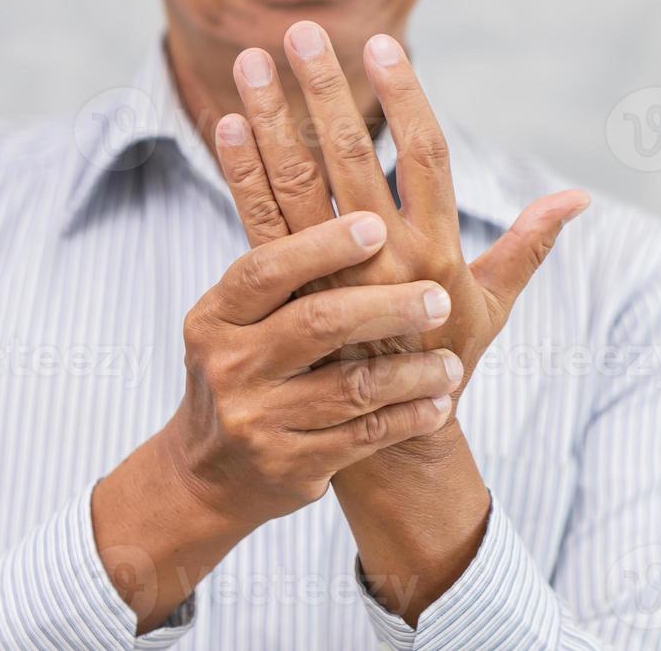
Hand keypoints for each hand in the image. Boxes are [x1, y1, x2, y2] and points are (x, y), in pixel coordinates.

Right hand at [92, 212, 461, 632]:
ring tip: (451, 363)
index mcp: (217, 317)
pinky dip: (407, 418)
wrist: (208, 473)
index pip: (268, 269)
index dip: (322, 246)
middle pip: (317, 323)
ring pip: (351, 387)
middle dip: (387, 308)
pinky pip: (363, 437)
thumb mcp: (238, 318)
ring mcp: (256, 419)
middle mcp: (230, 365)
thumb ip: (285, 266)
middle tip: (439, 299)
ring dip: (412, 374)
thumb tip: (335, 186)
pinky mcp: (288, 466)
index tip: (377, 226)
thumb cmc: (245, 369)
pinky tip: (437, 404)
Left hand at [213, 21, 589, 397]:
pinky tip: (227, 124)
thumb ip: (529, 244)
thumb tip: (580, 198)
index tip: (384, 46)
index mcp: (437, 251)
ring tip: (253, 60)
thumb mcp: (495, 304)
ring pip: (297, 181)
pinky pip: (259, 224)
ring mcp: (330, 276)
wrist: (387, 438)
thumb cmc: (447, 359)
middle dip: (326, 90)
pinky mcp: (287, 294)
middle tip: (303, 31)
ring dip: (273, 117)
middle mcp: (382, 258)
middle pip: (351, 156)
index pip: (425, 156)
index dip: (405, 98)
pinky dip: (242, 172)